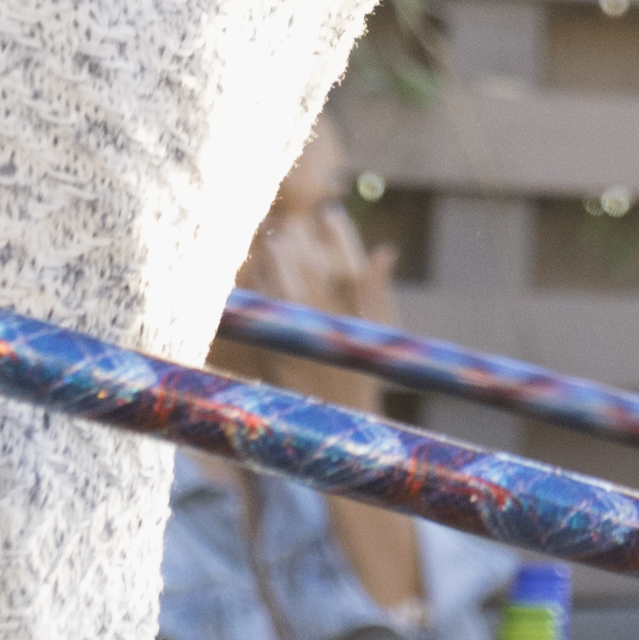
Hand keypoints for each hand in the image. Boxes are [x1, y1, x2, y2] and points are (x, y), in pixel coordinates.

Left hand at [235, 192, 403, 416]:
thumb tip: (385, 250)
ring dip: (277, 264)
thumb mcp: (380, 332)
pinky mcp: (281, 359)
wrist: (343, 426)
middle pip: (314, 277)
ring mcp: (308, 346)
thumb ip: (378, 291)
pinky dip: (259, 292)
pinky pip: (268, 318)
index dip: (342, 238)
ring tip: (270, 241)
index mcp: (363, 323)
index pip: (355, 270)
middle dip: (301, 245)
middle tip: (291, 224)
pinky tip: (253, 273)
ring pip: (286, 293)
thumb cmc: (365, 372)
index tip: (330, 213)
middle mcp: (336, 332)